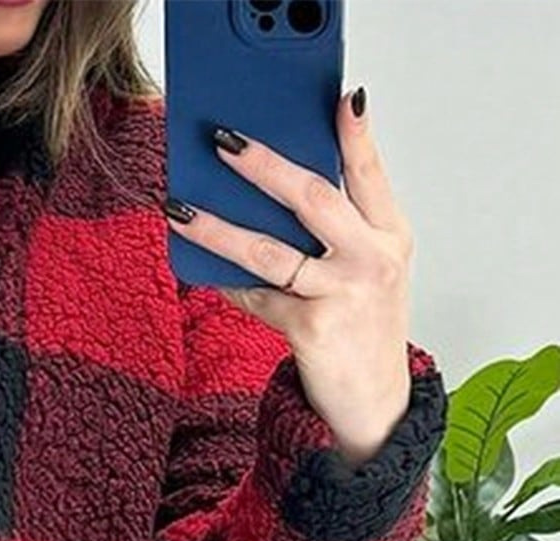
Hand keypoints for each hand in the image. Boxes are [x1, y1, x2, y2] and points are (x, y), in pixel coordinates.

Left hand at [164, 89, 415, 467]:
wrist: (374, 407)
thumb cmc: (365, 331)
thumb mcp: (369, 272)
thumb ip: (340, 231)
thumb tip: (274, 191)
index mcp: (391, 238)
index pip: (371, 175)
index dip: (356, 136)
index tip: (339, 99)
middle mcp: (372, 261)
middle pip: (314, 198)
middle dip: (266, 165)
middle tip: (225, 141)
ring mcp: (343, 295)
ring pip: (269, 250)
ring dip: (218, 227)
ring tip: (181, 209)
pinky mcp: (312, 330)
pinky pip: (257, 297)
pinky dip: (228, 283)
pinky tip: (201, 267)